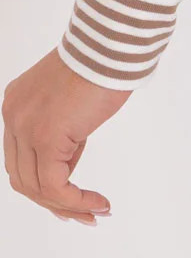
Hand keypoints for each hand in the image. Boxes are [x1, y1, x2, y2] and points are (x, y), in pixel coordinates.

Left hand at [3, 51, 129, 224]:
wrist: (111, 43)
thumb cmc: (103, 60)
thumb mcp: (73, 100)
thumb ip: (63, 127)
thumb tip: (67, 158)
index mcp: (17, 105)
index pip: (21, 158)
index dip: (44, 184)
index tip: (71, 198)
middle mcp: (13, 116)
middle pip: (23, 177)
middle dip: (54, 201)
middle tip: (83, 214)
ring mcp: (25, 127)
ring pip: (36, 187)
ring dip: (67, 205)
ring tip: (95, 211)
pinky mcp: (46, 137)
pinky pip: (55, 186)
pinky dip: (76, 200)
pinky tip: (98, 202)